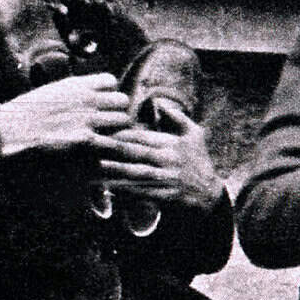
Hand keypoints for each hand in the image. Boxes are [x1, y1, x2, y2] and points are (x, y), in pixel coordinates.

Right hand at [0, 73, 131, 156]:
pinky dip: (113, 147)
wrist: (6, 134)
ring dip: (116, 130)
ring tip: (104, 139)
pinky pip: (116, 142)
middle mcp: (86, 99)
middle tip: (106, 125)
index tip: (102, 104)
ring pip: (123, 120)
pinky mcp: (86, 141)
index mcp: (76, 85)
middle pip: (122, 101)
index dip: (109, 94)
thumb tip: (92, 93)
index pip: (110, 81)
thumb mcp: (52, 93)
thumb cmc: (24, 117)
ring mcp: (88, 119)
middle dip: (116, 112)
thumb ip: (74, 92)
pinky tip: (102, 152)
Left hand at [98, 103, 224, 211]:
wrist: (208, 193)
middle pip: (135, 152)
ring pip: (135, 172)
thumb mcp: (195, 134)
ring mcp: (165, 179)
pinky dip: (124, 190)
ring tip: (94, 166)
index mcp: (172, 143)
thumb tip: (159, 103)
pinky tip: (108, 187)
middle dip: (112, 149)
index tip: (102, 131)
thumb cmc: (199, 160)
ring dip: (114, 170)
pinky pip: (140, 192)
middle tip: (91, 145)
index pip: (142, 136)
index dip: (121, 134)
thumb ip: (178, 117)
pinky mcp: (163, 196)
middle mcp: (168, 160)